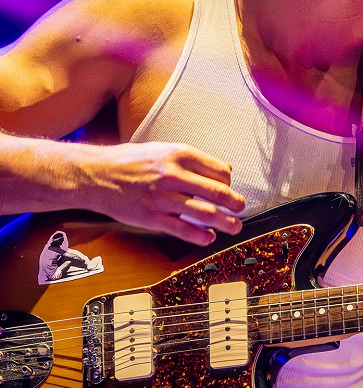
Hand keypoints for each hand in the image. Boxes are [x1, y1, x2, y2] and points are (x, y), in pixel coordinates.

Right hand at [82, 142, 245, 244]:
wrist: (96, 175)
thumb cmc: (130, 161)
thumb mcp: (163, 150)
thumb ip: (194, 160)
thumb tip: (225, 168)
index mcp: (179, 154)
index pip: (219, 171)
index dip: (229, 182)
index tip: (230, 189)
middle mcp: (174, 175)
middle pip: (217, 192)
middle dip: (235, 203)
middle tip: (241, 208)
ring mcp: (163, 198)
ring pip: (205, 213)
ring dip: (225, 222)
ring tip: (234, 226)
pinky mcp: (152, 217)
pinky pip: (184, 229)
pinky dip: (201, 236)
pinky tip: (209, 237)